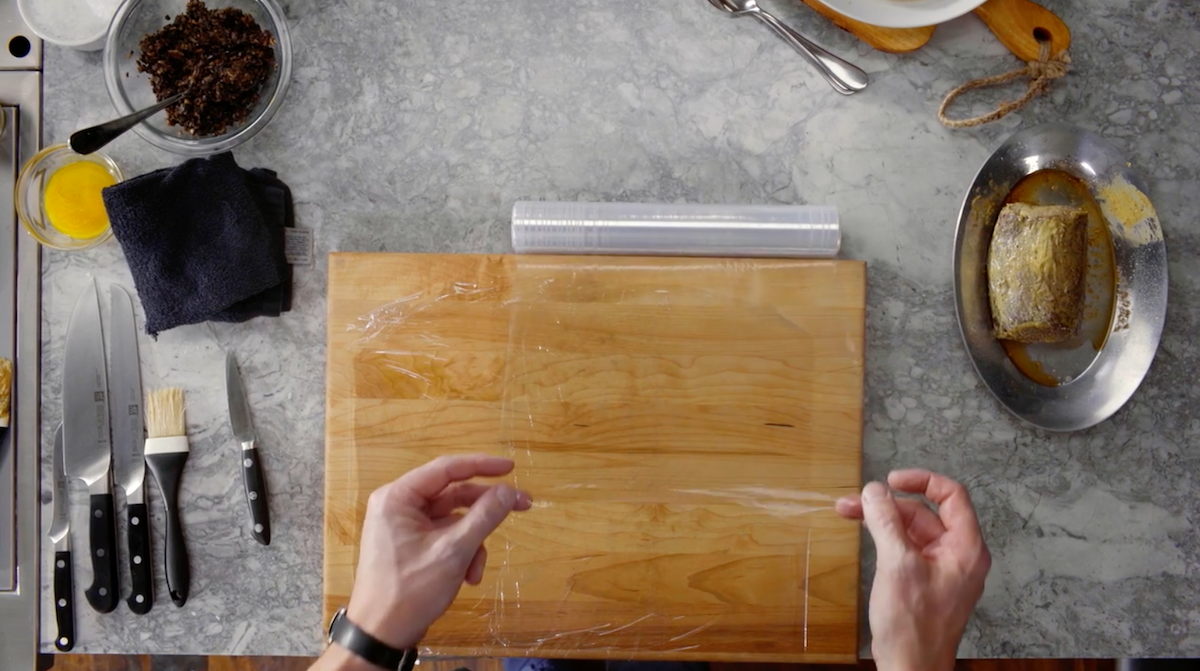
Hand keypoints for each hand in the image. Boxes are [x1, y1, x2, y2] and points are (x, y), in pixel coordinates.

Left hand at [346, 454, 532, 648]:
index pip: (446, 469)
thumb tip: (509, 491)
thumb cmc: (410, 589)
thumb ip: (484, 516)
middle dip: (484, 510)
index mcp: (398, 497)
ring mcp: (404, 527)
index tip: (511, 468)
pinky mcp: (411, 545)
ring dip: (472, 542)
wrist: (381, 634)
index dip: (482, 465)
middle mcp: (398, 506)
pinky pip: (444, 537)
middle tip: (522, 507)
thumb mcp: (453, 551)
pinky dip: (461, 553)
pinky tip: (467, 577)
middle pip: (452, 495)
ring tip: (477, 570)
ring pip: (452, 520)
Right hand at [836, 470, 989, 670]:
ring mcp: (940, 568)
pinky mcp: (923, 580)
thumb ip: (886, 523)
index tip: (891, 480)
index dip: (922, 481)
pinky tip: (863, 533)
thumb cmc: (913, 626)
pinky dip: (884, 537)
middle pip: (924, 513)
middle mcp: (957, 555)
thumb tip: (874, 491)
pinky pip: (906, 548)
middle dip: (888, 504)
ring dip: (881, 519)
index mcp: (965, 548)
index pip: (952, 495)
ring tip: (847, 513)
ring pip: (911, 529)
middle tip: (853, 502)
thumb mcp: (897, 565)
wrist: (910, 669)